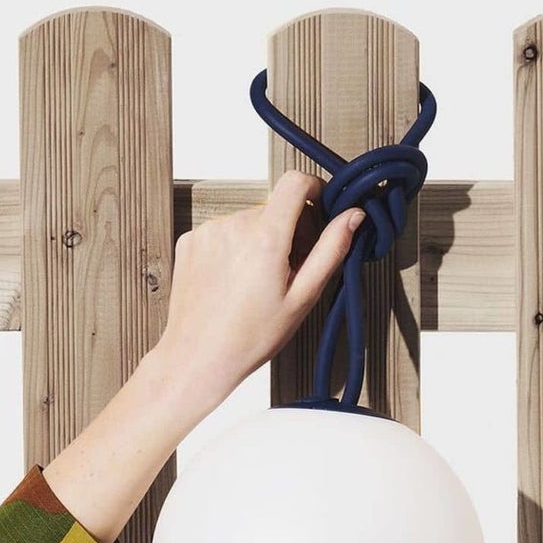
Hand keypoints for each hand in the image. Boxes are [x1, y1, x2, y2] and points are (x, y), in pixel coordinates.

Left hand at [150, 169, 364, 418]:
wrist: (197, 358)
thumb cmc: (248, 338)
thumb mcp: (302, 298)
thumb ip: (330, 250)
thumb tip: (352, 217)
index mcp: (265, 238)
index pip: (295, 183)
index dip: (313, 191)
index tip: (318, 210)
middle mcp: (233, 226)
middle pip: (274, 207)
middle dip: (289, 230)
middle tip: (290, 269)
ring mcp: (208, 232)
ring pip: (248, 220)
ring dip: (260, 240)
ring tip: (259, 281)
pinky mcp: (189, 241)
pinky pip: (223, 232)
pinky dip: (234, 248)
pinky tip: (235, 281)